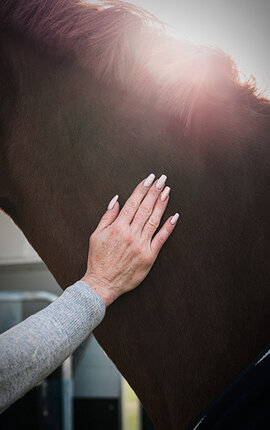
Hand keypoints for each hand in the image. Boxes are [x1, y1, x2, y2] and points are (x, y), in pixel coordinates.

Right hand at [81, 173, 178, 305]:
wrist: (102, 283)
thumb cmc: (98, 259)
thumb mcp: (96, 235)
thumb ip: (107, 217)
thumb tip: (117, 200)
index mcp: (118, 227)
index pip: (133, 203)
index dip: (142, 189)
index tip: (149, 179)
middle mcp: (130, 234)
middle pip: (145, 208)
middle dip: (154, 191)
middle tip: (162, 179)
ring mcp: (141, 245)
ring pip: (154, 220)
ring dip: (162, 204)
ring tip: (167, 191)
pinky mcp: (149, 256)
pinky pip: (161, 239)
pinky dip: (168, 227)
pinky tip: (174, 216)